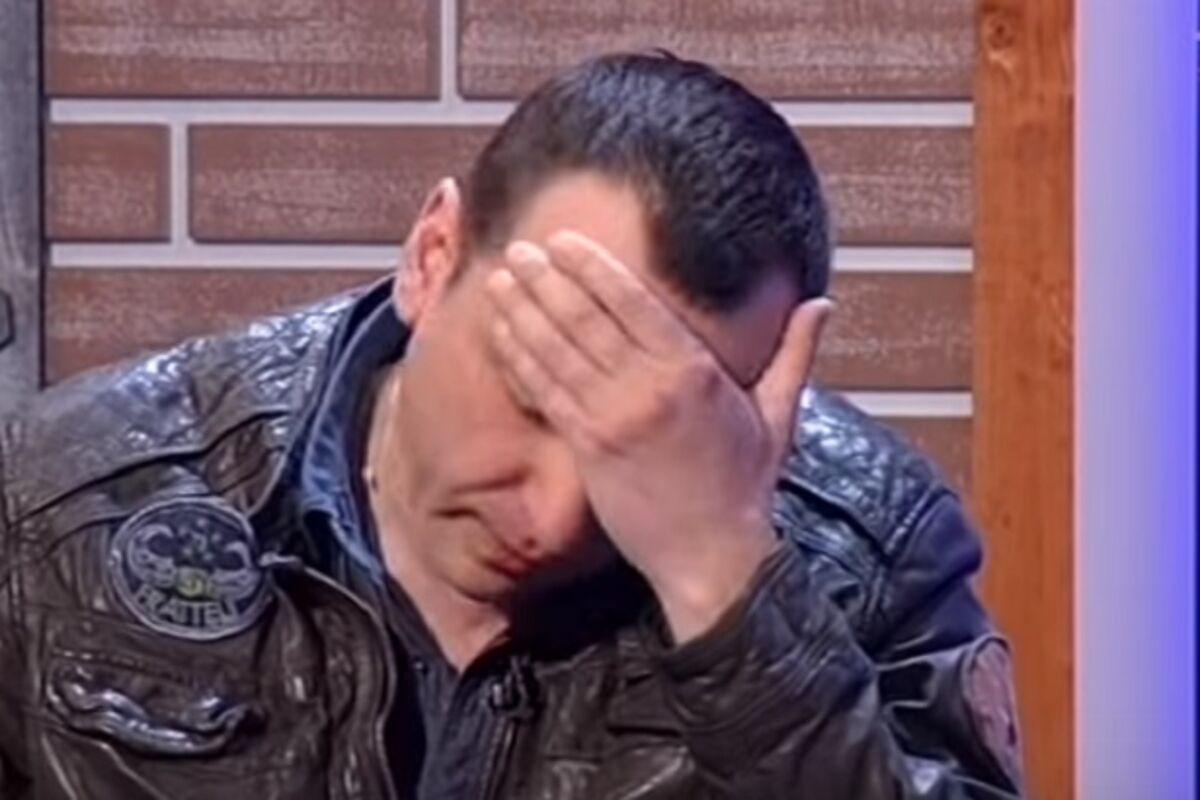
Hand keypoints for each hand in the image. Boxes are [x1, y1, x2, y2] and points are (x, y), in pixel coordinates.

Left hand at [484, 231, 831, 641]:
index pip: (633, 303)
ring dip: (523, 311)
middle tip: (518, 249)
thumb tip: (821, 304)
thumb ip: (793, 355)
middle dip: (546, 280)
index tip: (563, 242)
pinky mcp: (588, 448)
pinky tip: (502, 334)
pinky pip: (545, 392)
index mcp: (694, 370)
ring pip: (557, 351)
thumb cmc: (743, 489)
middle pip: (585, 319)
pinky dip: (519, 359)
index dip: (592, 268)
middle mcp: (648, 387)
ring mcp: (612, 417)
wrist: (712, 557)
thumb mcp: (777, 417)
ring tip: (499, 280)